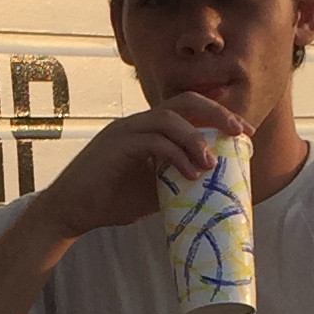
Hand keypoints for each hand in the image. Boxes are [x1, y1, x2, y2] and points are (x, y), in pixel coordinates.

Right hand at [31, 94, 248, 244]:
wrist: (71, 212)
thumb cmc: (109, 202)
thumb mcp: (153, 192)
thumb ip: (177, 181)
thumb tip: (212, 189)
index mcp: (147, 129)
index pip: (188, 110)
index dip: (218, 116)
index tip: (243, 133)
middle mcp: (137, 123)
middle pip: (184, 102)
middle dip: (216, 113)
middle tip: (240, 133)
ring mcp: (125, 130)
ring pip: (169, 118)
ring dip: (196, 139)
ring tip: (212, 163)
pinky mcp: (116, 145)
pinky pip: (153, 141)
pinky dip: (176, 155)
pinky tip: (190, 174)